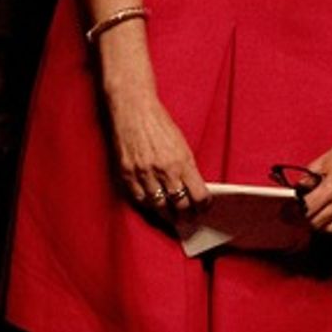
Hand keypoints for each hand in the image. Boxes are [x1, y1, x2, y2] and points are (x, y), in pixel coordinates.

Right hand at [106, 85, 208, 216]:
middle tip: (190, 219)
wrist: (135, 111)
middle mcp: (164, 171)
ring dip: (167, 215)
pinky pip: (139, 199)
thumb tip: (193, 188)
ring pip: (158, 206)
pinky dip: (148, 205)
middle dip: (187, 215)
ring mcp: (144, 175)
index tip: (205, 207)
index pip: (198, 194)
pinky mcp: (127, 175)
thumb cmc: (160, 124)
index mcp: (182, 161)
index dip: (203, 205)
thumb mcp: (181, 144)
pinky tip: (154, 206)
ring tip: (173, 218)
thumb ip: (186, 167)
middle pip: (179, 205)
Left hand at [302, 114, 331, 235]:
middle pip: (319, 225)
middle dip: (311, 220)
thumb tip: (294, 195)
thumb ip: (306, 181)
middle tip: (310, 213)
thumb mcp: (321, 163)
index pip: (308, 212)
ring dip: (328, 224)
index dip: (298, 213)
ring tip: (326, 213)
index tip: (296, 211)